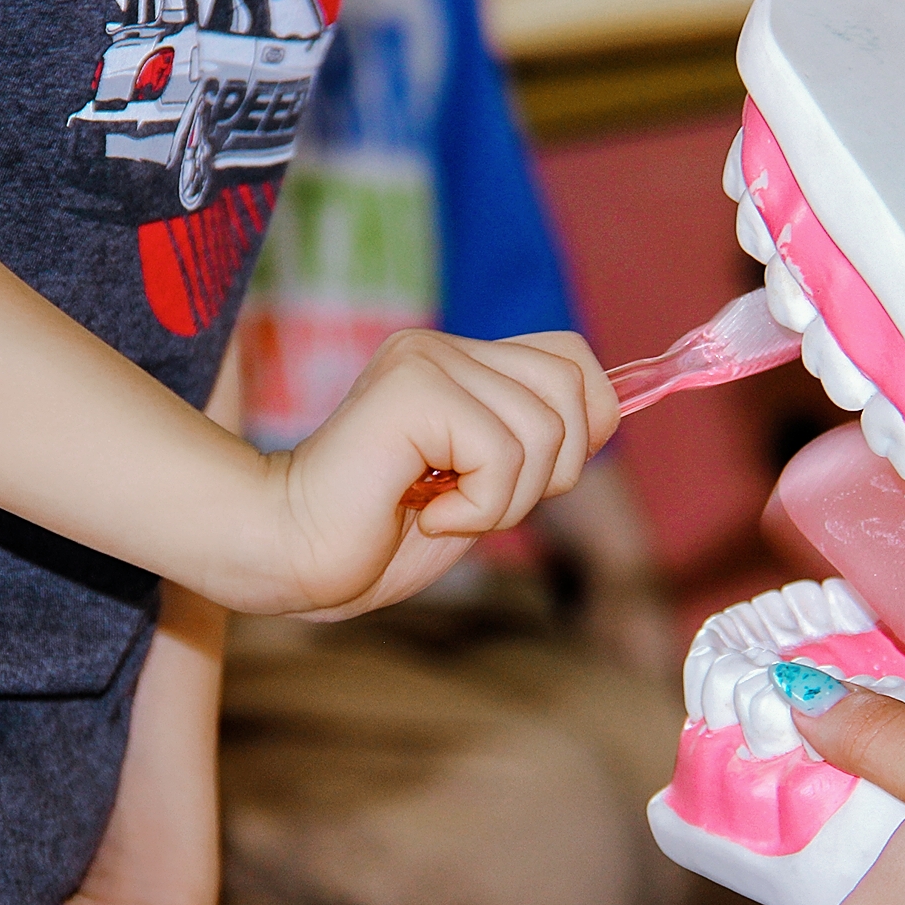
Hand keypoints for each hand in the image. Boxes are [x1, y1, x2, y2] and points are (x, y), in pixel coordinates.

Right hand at [273, 329, 617, 618]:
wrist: (289, 557)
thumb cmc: (374, 536)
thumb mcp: (482, 487)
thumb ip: (535, 445)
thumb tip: (614, 409)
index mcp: (459, 362)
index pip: (574, 358)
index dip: (586, 423)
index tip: (532, 479)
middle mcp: (442, 347)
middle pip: (575, 389)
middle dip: (550, 472)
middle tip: (477, 501)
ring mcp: (425, 360)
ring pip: (545, 430)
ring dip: (505, 501)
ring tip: (442, 511)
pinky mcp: (412, 389)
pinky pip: (503, 453)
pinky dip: (478, 507)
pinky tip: (424, 513)